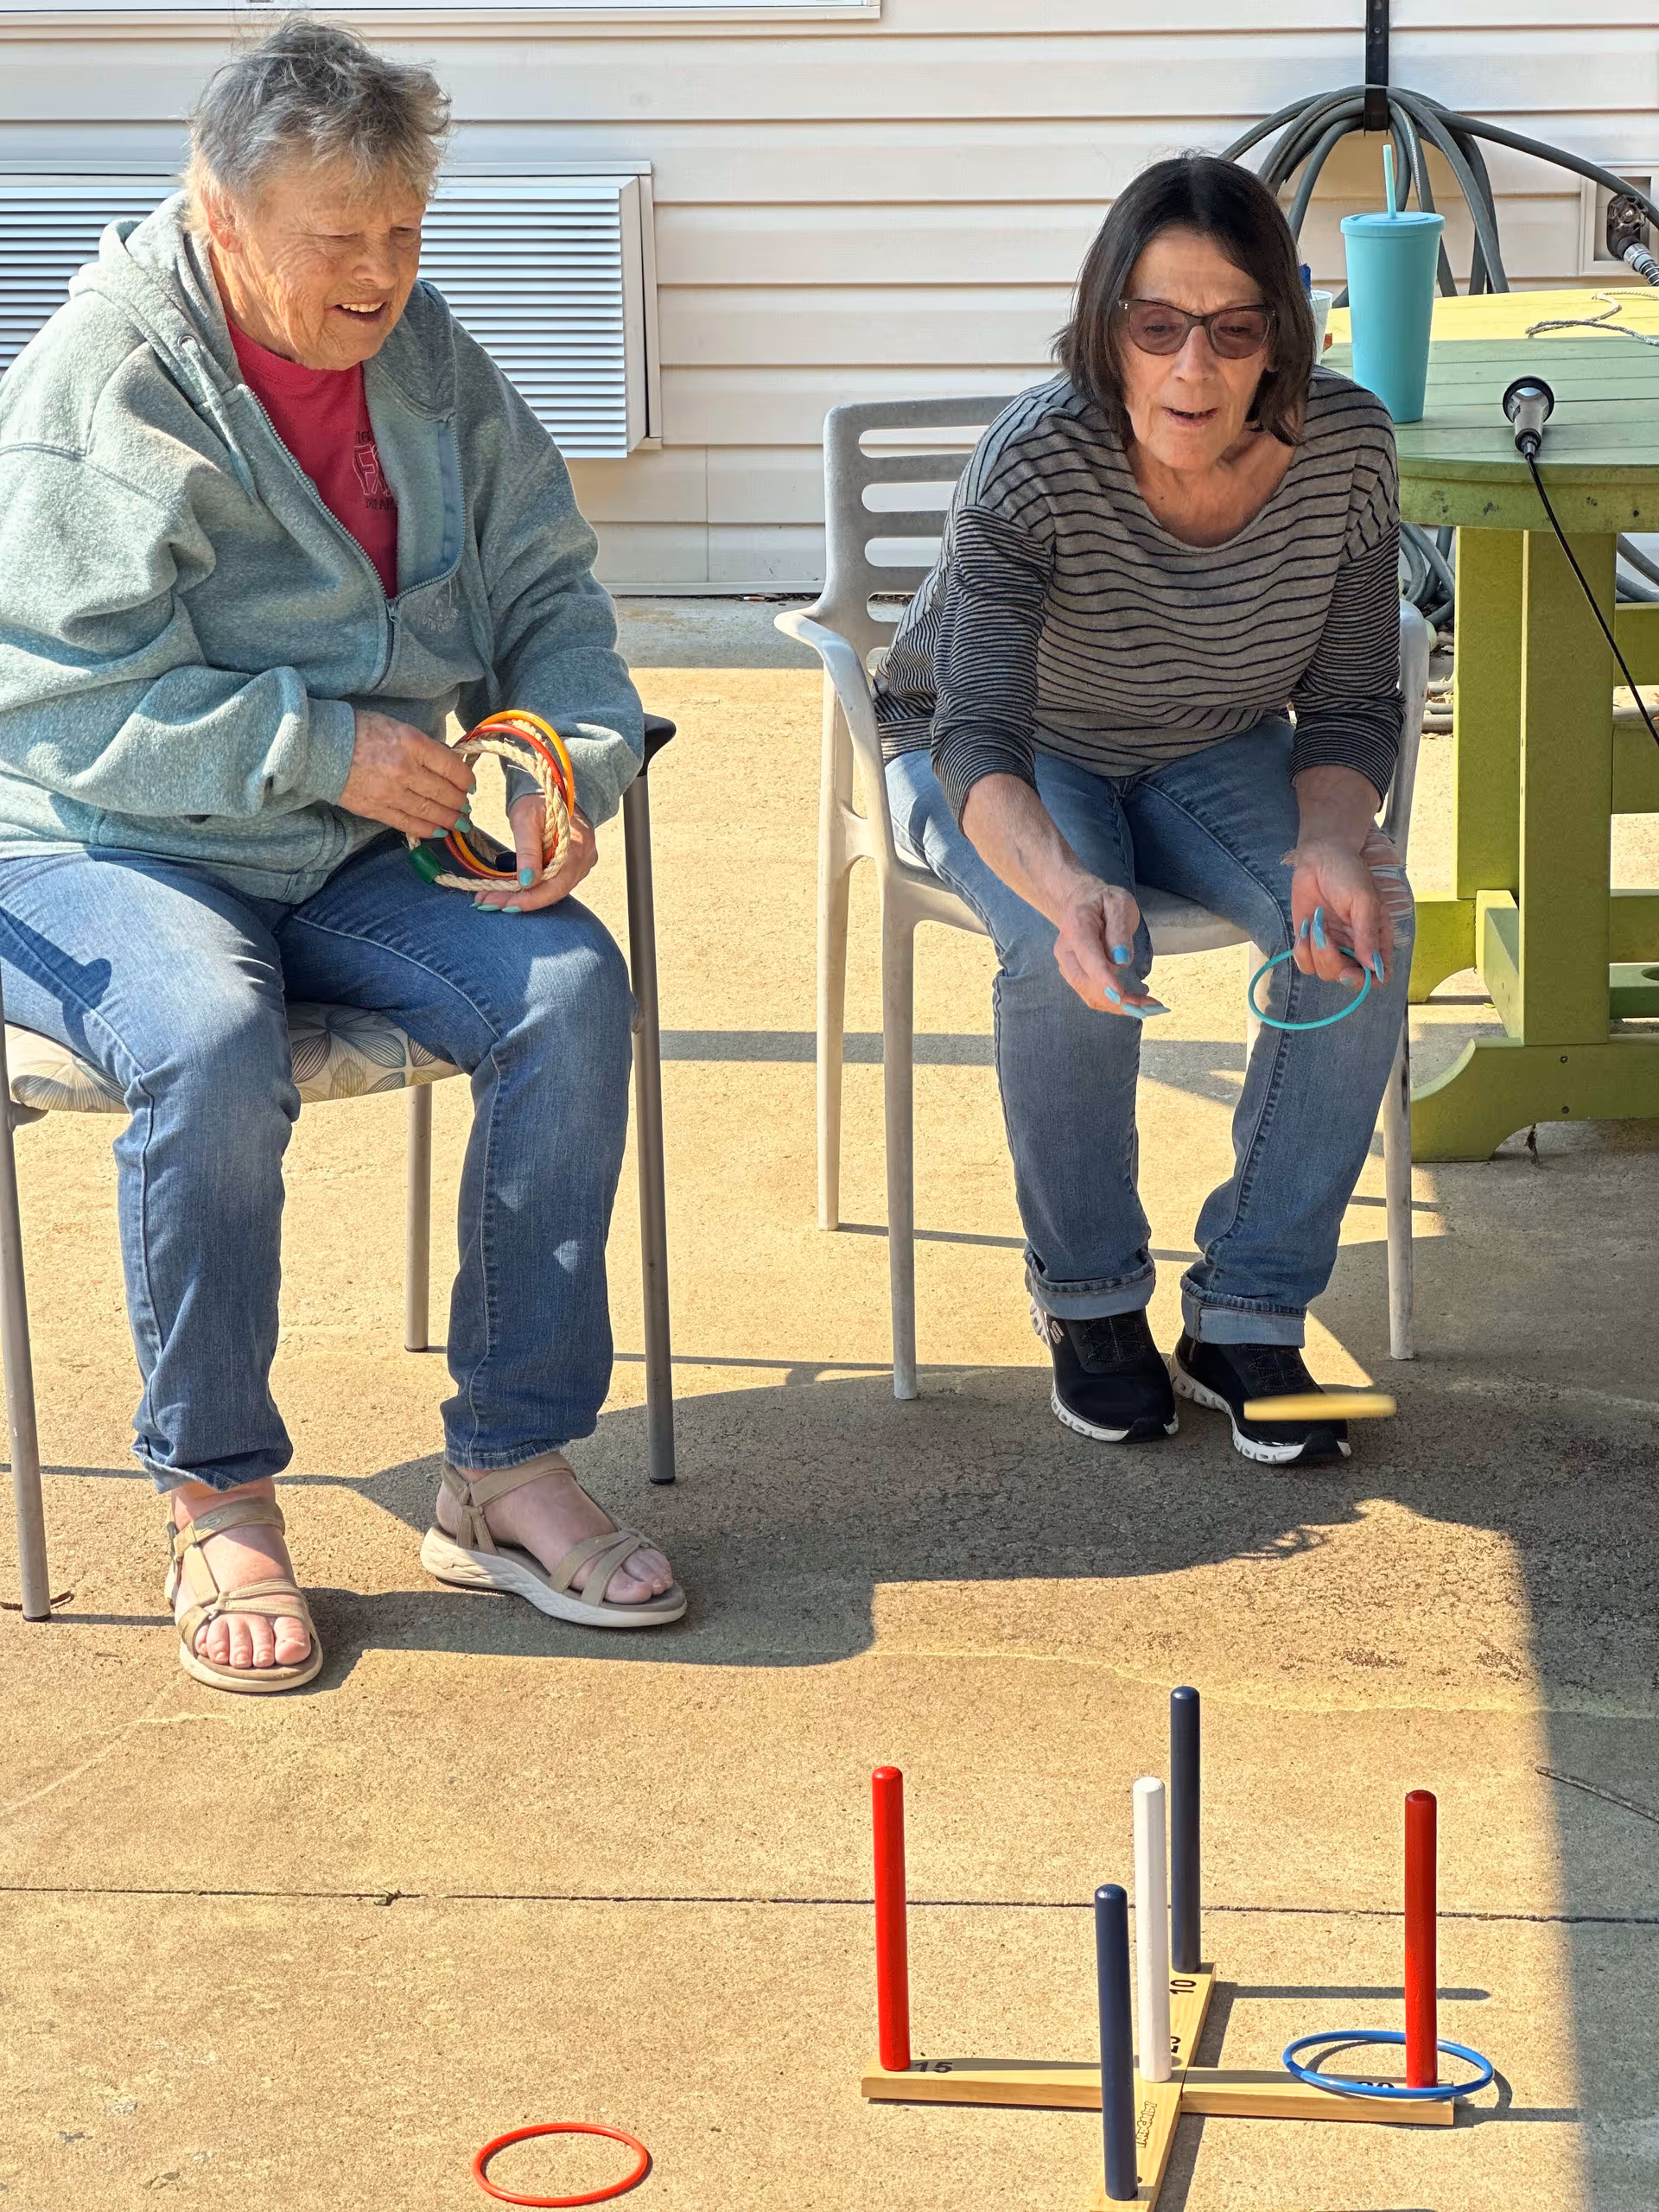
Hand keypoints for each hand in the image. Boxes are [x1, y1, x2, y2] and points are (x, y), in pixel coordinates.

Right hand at [340, 710, 474, 839]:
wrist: (321, 745)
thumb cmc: (360, 730)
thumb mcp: (397, 727)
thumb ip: (423, 746)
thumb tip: (446, 764)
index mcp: (412, 744)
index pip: (451, 767)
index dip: (465, 780)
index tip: (470, 786)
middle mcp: (405, 770)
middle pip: (444, 792)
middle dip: (459, 802)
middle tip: (466, 807)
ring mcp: (391, 793)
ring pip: (429, 811)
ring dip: (448, 819)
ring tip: (459, 823)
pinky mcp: (377, 809)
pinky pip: (408, 823)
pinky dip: (426, 829)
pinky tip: (438, 831)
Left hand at [468, 790, 596, 910]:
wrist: (553, 791)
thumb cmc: (538, 801)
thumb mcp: (525, 819)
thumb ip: (527, 850)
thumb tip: (527, 882)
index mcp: (576, 846)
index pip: (556, 884)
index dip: (530, 898)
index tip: (503, 904)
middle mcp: (585, 859)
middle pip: (553, 891)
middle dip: (520, 900)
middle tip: (488, 903)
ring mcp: (582, 865)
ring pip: (553, 890)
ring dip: (523, 897)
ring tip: (493, 898)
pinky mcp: (575, 867)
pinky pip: (554, 884)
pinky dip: (532, 889)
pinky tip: (511, 890)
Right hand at [1052, 879, 1163, 1018]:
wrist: (1079, 902)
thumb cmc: (1103, 901)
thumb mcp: (1119, 903)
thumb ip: (1120, 929)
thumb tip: (1122, 960)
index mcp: (1076, 928)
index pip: (1088, 957)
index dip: (1104, 978)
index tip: (1121, 994)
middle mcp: (1066, 951)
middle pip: (1087, 983)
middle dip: (1117, 1000)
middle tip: (1150, 1005)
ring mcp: (1068, 966)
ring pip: (1090, 995)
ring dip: (1119, 1006)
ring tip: (1149, 1006)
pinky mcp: (1075, 976)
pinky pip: (1093, 996)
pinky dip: (1115, 1004)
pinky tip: (1137, 1002)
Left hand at [1286, 837, 1390, 988]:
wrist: (1320, 857)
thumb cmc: (1349, 873)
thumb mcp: (1364, 900)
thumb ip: (1368, 934)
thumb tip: (1374, 967)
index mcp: (1377, 939)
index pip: (1379, 976)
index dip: (1366, 981)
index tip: (1350, 971)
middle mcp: (1356, 948)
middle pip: (1348, 979)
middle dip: (1334, 963)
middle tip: (1326, 939)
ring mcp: (1333, 946)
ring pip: (1324, 973)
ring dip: (1316, 951)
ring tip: (1317, 922)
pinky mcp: (1310, 942)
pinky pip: (1305, 963)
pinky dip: (1302, 949)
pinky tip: (1305, 927)